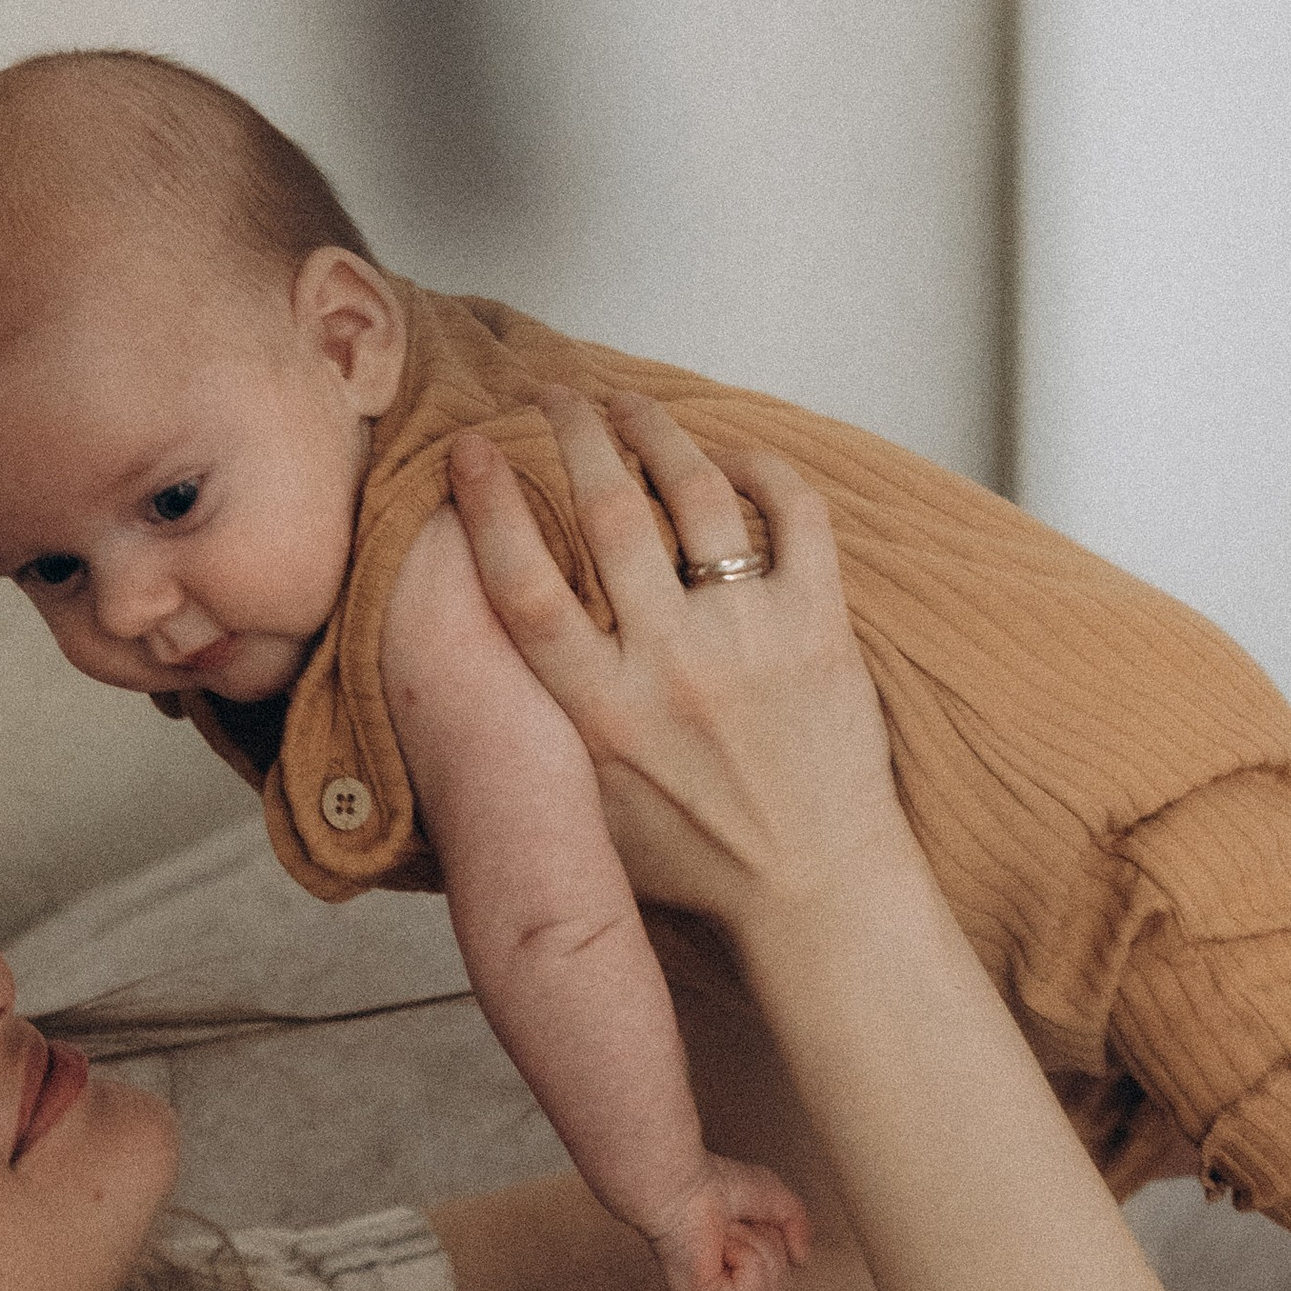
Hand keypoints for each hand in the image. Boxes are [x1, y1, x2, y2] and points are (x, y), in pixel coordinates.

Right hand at [445, 386, 911, 947]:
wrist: (813, 894)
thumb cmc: (696, 862)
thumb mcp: (588, 805)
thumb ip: (550, 724)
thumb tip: (498, 657)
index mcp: (598, 711)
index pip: (524, 580)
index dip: (488, 502)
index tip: (471, 449)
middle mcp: (668, 665)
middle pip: (607, 511)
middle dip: (574, 433)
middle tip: (555, 397)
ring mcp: (749, 639)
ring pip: (696, 493)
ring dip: (656, 432)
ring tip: (630, 404)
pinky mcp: (819, 628)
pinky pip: (794, 514)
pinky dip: (764, 470)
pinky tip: (735, 458)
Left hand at [643, 1153, 811, 1290]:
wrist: (688, 1184)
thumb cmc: (717, 1185)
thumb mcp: (776, 1200)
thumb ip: (797, 1226)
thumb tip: (801, 1261)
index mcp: (733, 1271)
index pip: (779, 1277)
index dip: (774, 1242)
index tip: (747, 1219)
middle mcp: (721, 1289)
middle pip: (778, 1287)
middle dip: (768, 1246)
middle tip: (737, 1225)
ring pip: (769, 1290)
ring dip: (755, 1248)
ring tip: (726, 1233)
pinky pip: (752, 1290)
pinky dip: (745, 1256)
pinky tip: (720, 1245)